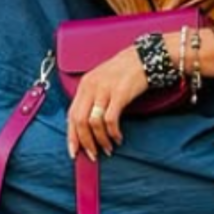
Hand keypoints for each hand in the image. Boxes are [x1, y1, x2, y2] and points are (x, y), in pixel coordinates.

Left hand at [66, 46, 148, 161]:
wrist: (142, 58)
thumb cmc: (122, 71)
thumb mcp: (101, 81)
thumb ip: (91, 98)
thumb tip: (86, 125)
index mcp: (84, 85)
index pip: (71, 114)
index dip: (71, 135)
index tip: (74, 151)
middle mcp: (91, 86)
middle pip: (79, 120)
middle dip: (85, 142)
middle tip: (93, 155)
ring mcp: (105, 90)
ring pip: (94, 123)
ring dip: (100, 140)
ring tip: (108, 148)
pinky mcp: (120, 94)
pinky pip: (111, 120)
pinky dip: (113, 133)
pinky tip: (118, 138)